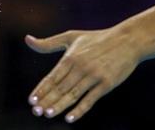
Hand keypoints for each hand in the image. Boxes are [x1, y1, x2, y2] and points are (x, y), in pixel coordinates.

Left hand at [25, 28, 140, 122]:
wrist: (128, 40)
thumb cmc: (98, 39)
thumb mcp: (72, 37)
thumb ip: (49, 43)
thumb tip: (27, 39)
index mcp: (71, 57)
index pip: (52, 77)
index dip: (41, 90)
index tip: (31, 101)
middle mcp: (81, 67)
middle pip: (60, 88)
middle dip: (47, 100)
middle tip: (36, 111)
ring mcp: (94, 76)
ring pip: (73, 94)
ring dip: (60, 105)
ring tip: (48, 114)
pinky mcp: (107, 84)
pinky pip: (90, 100)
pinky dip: (80, 110)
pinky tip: (69, 118)